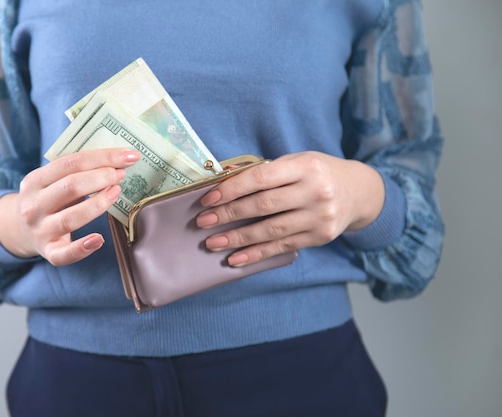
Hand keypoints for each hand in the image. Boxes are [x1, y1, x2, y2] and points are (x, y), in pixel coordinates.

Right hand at [0, 148, 140, 265]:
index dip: (103, 157)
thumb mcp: (52, 181)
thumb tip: (116, 161)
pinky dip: (83, 248)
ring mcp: (40, 230)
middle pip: (71, 186)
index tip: (129, 156)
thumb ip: (76, 171)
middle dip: (102, 177)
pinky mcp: (49, 252)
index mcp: (34, 181)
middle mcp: (33, 206)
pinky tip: (99, 239)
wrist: (22, 230)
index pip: (71, 163)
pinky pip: (66, 253)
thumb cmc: (48, 200)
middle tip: (121, 174)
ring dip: (99, 204)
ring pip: (71, 218)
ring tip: (116, 192)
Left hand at [195, 151, 384, 266]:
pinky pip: (282, 248)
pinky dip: (256, 254)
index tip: (208, 199)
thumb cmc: (318, 173)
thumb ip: (265, 170)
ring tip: (213, 243)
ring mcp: (319, 217)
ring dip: (238, 238)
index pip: (262, 178)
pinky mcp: (320, 238)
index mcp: (305, 167)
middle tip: (203, 222)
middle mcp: (315, 192)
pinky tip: (235, 259)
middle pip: (264, 206)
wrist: (360, 192)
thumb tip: (223, 178)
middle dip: (229, 214)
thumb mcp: (297, 161)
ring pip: (271, 231)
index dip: (232, 189)